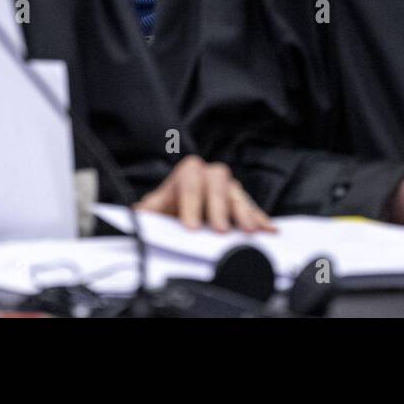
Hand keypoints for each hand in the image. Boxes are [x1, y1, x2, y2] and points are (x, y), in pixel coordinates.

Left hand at [135, 155, 274, 232]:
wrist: (186, 207)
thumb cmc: (172, 205)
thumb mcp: (158, 207)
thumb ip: (148, 210)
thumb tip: (135, 214)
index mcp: (188, 173)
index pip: (190, 182)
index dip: (191, 203)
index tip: (191, 226)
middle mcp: (210, 175)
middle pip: (217, 184)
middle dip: (218, 208)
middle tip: (219, 230)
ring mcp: (228, 187)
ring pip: (237, 194)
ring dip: (244, 213)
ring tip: (248, 231)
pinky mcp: (242, 201)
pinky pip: (253, 207)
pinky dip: (260, 219)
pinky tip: (268, 230)